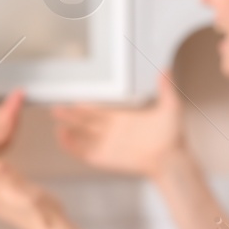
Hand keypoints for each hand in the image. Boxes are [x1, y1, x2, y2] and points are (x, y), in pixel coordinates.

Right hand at [51, 70, 182, 177]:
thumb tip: (166, 69)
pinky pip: (84, 153)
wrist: (171, 159)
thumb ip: (166, 89)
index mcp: (124, 120)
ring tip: (57, 123)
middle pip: (86, 123)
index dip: (86, 107)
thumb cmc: (172, 136)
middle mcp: (114, 133)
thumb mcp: (170, 107)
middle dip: (71, 116)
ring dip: (70, 131)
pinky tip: (63, 137)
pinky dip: (72, 146)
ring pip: (83, 138)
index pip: (100, 112)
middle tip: (56, 108)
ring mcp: (109, 146)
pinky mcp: (106, 159)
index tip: (75, 100)